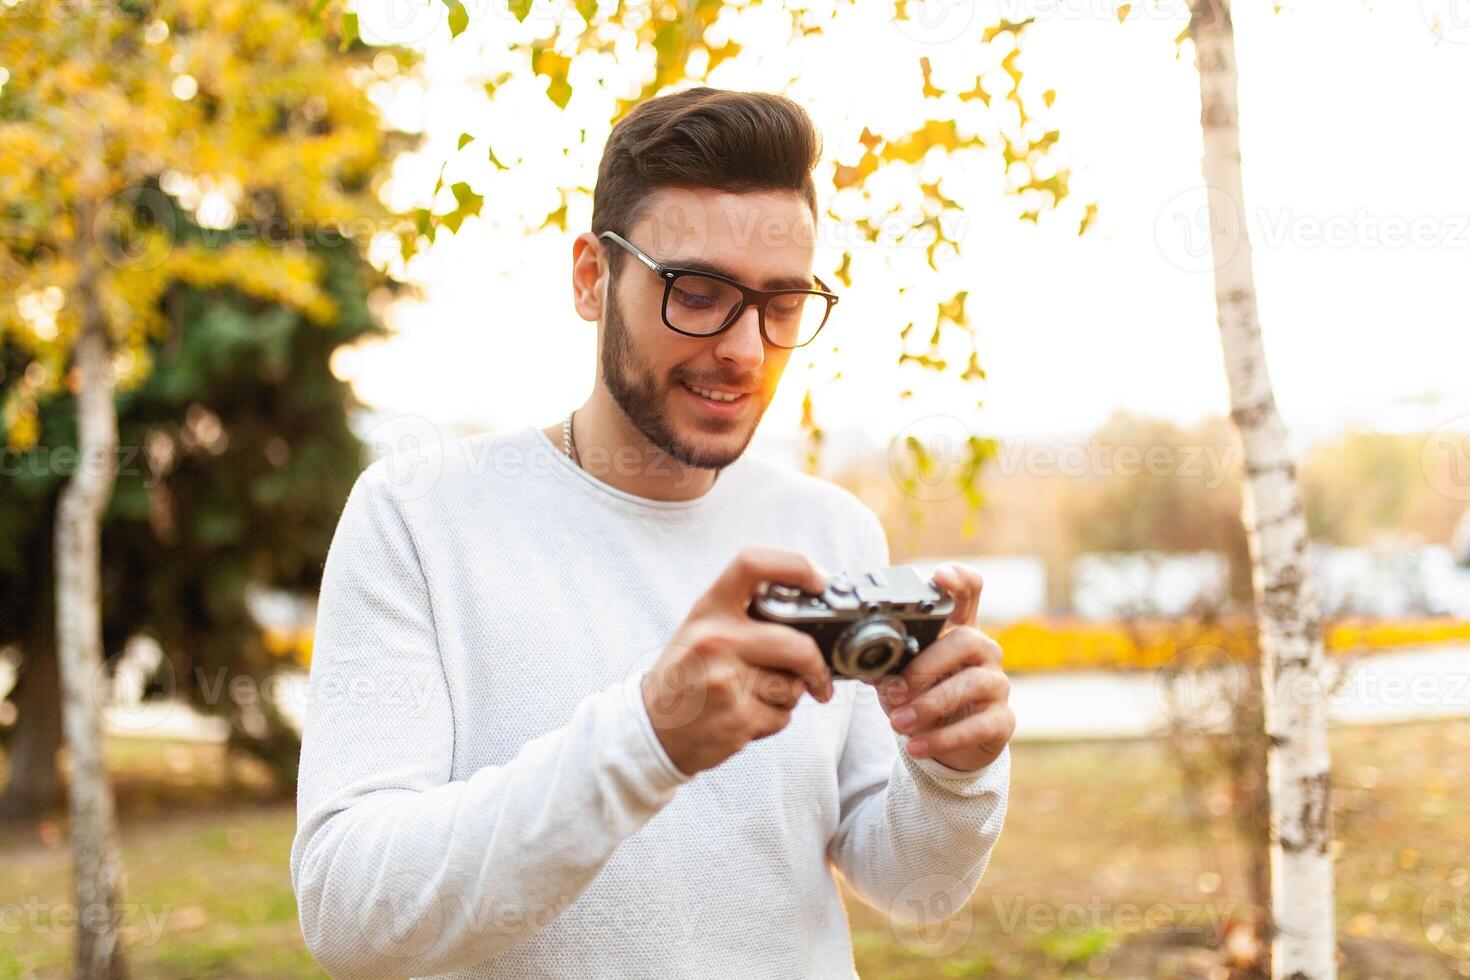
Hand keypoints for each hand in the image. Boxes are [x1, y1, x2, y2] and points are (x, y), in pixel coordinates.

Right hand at [642, 547, 834, 775]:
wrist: (651, 729)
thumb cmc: (686, 676)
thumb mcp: (702, 630)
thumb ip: (746, 618)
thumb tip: (810, 617)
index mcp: (709, 609)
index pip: (754, 564)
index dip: (797, 566)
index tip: (819, 582)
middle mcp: (716, 639)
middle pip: (797, 644)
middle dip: (816, 666)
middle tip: (819, 677)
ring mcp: (726, 680)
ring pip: (793, 686)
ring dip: (787, 697)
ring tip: (753, 696)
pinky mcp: (737, 718)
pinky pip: (782, 717)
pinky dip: (773, 720)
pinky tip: (744, 717)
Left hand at [867, 563, 1013, 772]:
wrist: (949, 747)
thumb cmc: (923, 700)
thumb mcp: (900, 680)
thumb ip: (885, 668)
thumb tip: (864, 667)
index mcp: (957, 631)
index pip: (969, 593)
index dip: (959, 579)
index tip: (939, 577)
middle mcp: (983, 651)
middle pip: (965, 640)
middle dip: (925, 666)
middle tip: (895, 691)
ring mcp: (997, 685)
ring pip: (973, 683)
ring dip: (929, 704)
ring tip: (898, 723)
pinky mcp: (1002, 720)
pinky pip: (978, 726)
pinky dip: (942, 738)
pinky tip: (916, 746)